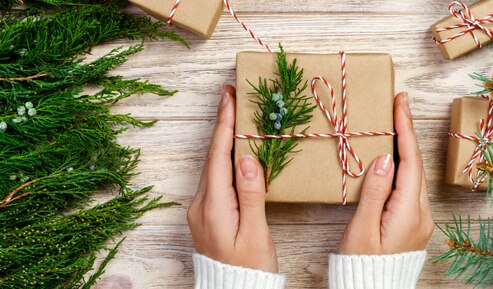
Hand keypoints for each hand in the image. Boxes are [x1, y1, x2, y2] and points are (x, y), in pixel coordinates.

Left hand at [187, 85, 277, 271]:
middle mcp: (202, 204)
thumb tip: (248, 160)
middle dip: (221, 124)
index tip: (229, 99)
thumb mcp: (255, 234)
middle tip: (230, 96)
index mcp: (214, 206)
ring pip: (212, 165)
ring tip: (232, 114)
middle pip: (212, 156)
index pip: (219, 156)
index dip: (224, 125)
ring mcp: (202, 209)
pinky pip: (215, 177)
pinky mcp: (207, 214)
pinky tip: (232, 150)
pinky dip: (223, 157)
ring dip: (222, 139)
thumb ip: (251, 196)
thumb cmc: (249, 267)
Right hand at [339, 92, 433, 254]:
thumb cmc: (362, 265)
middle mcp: (422, 214)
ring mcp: (420, 219)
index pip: (410, 161)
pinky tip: (392, 157)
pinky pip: (409, 187)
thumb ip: (375, 192)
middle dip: (407, 132)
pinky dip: (402, 167)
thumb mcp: (363, 229)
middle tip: (398, 105)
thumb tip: (385, 158)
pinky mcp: (413, 223)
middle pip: (415, 165)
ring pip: (413, 175)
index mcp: (410, 213)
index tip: (402, 103)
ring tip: (394, 123)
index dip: (406, 129)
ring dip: (404, 149)